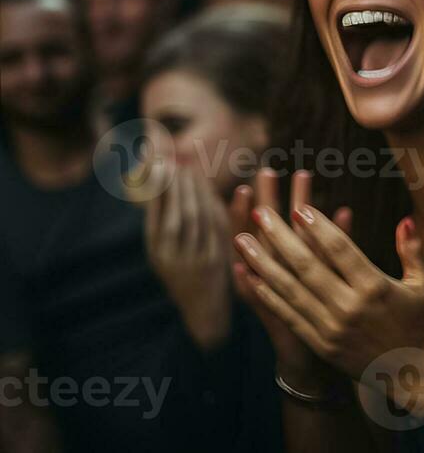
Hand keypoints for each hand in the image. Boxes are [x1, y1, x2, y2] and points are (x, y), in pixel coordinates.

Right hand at [145, 160, 231, 348]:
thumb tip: (167, 183)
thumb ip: (167, 223)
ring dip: (195, 191)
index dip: (160, 189)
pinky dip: (214, 207)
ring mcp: (195, 258)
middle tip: (178, 163)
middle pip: (176, 213)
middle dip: (178, 186)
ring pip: (195, 218)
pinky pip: (215, 228)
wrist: (204, 311)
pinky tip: (212, 192)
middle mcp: (173, 256)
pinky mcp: (216, 260)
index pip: (156, 215)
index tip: (162, 166)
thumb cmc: (184, 273)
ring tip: (191, 171)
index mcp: (157, 252)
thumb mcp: (167, 253)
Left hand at [233, 186, 423, 400]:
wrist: (411, 373)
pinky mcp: (320, 344)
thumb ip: (412, 250)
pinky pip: (289, 315)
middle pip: (308, 266)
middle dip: (280, 237)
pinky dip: (268, 296)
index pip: (341, 250)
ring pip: (291, 289)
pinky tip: (251, 277)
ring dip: (263, 263)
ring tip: (242, 241)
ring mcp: (331, 328)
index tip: (300, 208)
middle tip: (261, 214)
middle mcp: (349, 307)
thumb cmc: (417, 322)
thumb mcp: (421, 284)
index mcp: (375, 287)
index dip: (319, 228)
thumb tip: (405, 220)